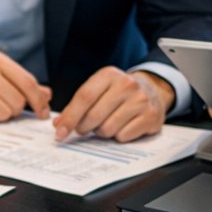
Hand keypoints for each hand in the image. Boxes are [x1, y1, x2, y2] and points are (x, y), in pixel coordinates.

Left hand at [54, 68, 173, 141]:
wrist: (152, 90)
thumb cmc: (118, 93)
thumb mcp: (98, 90)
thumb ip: (77, 105)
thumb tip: (59, 125)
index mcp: (109, 75)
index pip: (84, 97)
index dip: (70, 117)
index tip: (60, 132)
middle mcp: (127, 85)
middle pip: (94, 116)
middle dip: (83, 127)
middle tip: (84, 128)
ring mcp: (141, 101)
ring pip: (107, 129)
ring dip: (102, 132)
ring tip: (108, 123)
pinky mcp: (151, 117)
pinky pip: (123, 136)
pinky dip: (119, 136)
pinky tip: (124, 126)